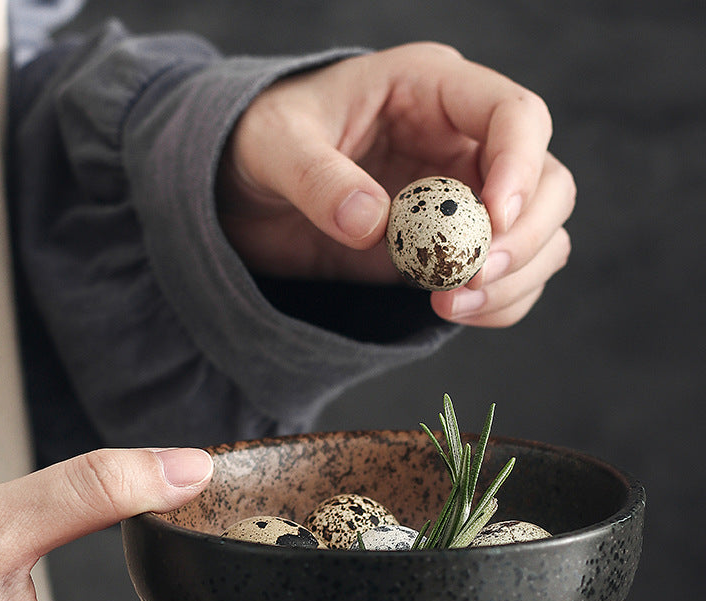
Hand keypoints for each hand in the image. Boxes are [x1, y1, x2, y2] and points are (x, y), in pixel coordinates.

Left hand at [217, 42, 575, 326]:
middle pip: (548, 181)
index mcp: (431, 90)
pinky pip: (506, 277)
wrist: (248, 192)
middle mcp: (462, 143)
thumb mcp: (274, 144)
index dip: (519, 166)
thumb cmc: (264, 142)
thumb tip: (372, 223)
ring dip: (516, 276)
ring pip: (541, 235)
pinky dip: (498, 302)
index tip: (493, 220)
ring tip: (452, 305)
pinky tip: (456, 312)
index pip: (515, 114)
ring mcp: (463, 200)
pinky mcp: (449, 249)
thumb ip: (316, 177)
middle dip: (525, 235)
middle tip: (471, 275)